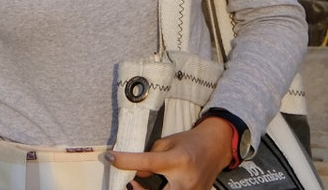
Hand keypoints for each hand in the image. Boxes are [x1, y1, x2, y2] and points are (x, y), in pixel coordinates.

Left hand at [106, 117, 231, 189]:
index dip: (125, 161)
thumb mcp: (167, 143)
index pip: (146, 162)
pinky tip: (158, 188)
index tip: (110, 158)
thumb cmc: (191, 142)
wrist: (217, 146)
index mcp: (177, 160)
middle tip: (129, 183)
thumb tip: (134, 173)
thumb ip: (149, 158)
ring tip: (137, 186)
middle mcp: (185, 179)